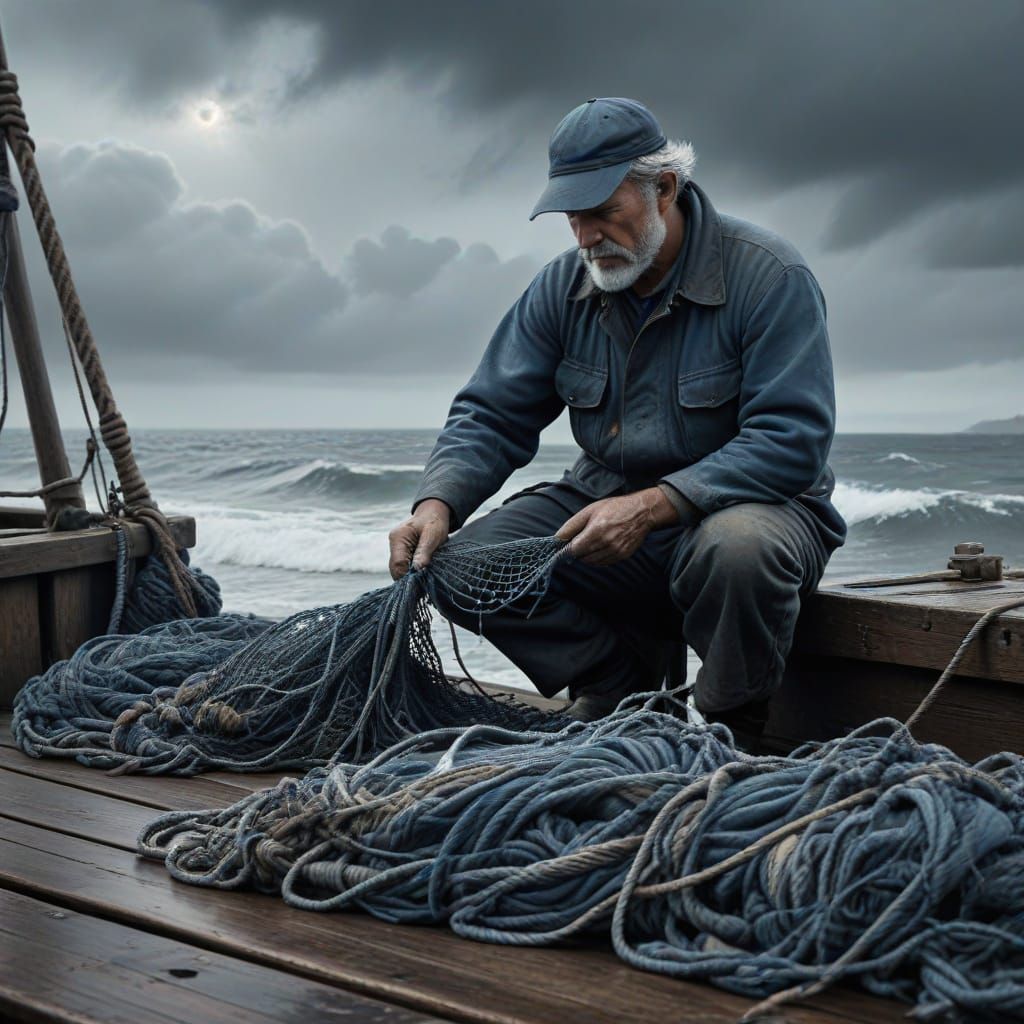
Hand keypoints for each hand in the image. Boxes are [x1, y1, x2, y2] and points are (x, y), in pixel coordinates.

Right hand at [388, 499, 450, 578]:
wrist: (433, 513)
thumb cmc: (434, 522)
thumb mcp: (432, 536)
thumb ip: (424, 552)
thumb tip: (417, 570)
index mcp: (398, 537)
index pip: (397, 563)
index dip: (407, 576)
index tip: (420, 584)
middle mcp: (394, 543)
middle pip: (396, 569)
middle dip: (408, 579)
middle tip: (423, 586)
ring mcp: (396, 548)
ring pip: (399, 570)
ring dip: (410, 577)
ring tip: (424, 582)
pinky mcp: (401, 552)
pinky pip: (404, 566)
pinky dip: (412, 573)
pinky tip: (422, 576)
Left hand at [555, 488, 677, 565]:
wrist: (642, 512)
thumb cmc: (615, 508)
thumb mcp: (590, 511)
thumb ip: (571, 526)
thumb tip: (557, 538)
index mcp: (597, 531)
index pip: (574, 550)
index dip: (567, 549)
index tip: (565, 546)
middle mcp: (607, 543)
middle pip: (582, 557)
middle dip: (577, 551)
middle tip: (580, 540)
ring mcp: (616, 551)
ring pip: (593, 562)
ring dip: (587, 555)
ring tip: (591, 542)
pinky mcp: (623, 555)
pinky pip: (604, 563)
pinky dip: (598, 558)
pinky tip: (600, 546)